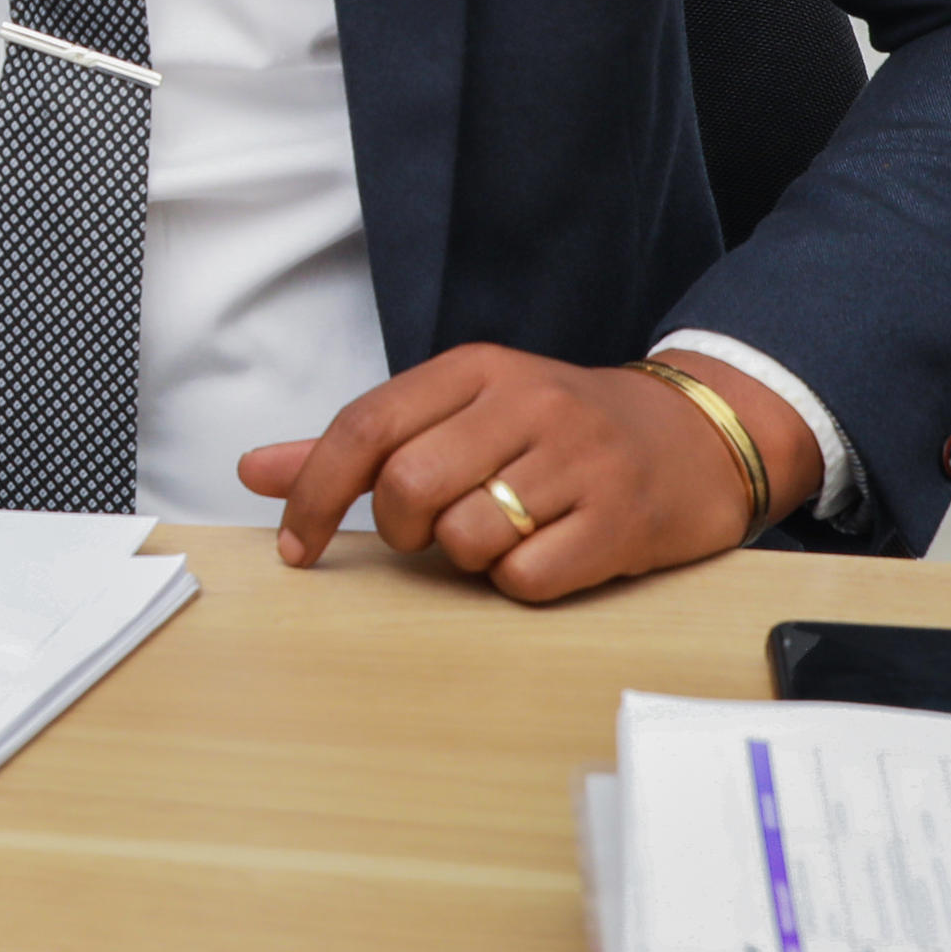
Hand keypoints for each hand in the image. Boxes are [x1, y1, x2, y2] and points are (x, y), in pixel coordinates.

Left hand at [236, 344, 815, 603]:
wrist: (696, 435)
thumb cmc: (556, 429)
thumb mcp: (460, 412)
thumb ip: (357, 444)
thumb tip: (253, 471)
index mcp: (475, 369)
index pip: (365, 426)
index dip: (316, 491)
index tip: (296, 545)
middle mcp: (526, 404)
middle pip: (410, 486)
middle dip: (405, 528)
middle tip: (433, 529)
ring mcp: (579, 461)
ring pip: (466, 537)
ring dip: (468, 555)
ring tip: (507, 529)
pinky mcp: (621, 522)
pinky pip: (527, 580)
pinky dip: (521, 582)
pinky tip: (549, 551)